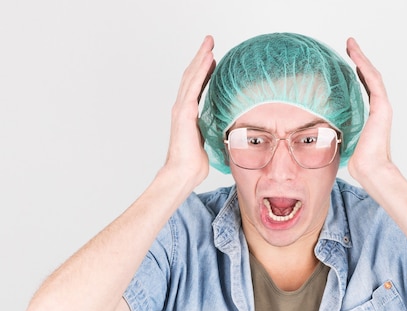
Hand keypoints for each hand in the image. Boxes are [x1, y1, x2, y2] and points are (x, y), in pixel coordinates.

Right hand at [164, 35, 215, 187]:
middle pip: (191, 76)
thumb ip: (211, 129)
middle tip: (210, 42)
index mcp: (188, 113)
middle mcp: (182, 107)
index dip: (203, 70)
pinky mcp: (184, 112)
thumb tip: (225, 128)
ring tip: (209, 43)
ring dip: (201, 58)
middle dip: (201, 57)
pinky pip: (194, 86)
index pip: (196, 86)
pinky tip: (208, 59)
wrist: (183, 173)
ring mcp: (181, 108)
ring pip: (191, 77)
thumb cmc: (194, 163)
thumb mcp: (207, 140)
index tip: (212, 58)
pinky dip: (201, 71)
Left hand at [345, 38, 393, 182]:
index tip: (349, 62)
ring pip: (371, 75)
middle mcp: (380, 108)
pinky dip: (364, 67)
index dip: (357, 72)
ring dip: (361, 58)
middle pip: (369, 77)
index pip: (365, 87)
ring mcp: (382, 107)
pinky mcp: (382, 108)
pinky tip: (356, 57)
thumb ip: (341, 130)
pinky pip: (373, 81)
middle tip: (349, 45)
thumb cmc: (360, 162)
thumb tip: (324, 131)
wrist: (371, 169)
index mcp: (372, 115)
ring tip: (350, 45)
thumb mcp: (346, 140)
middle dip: (359, 59)